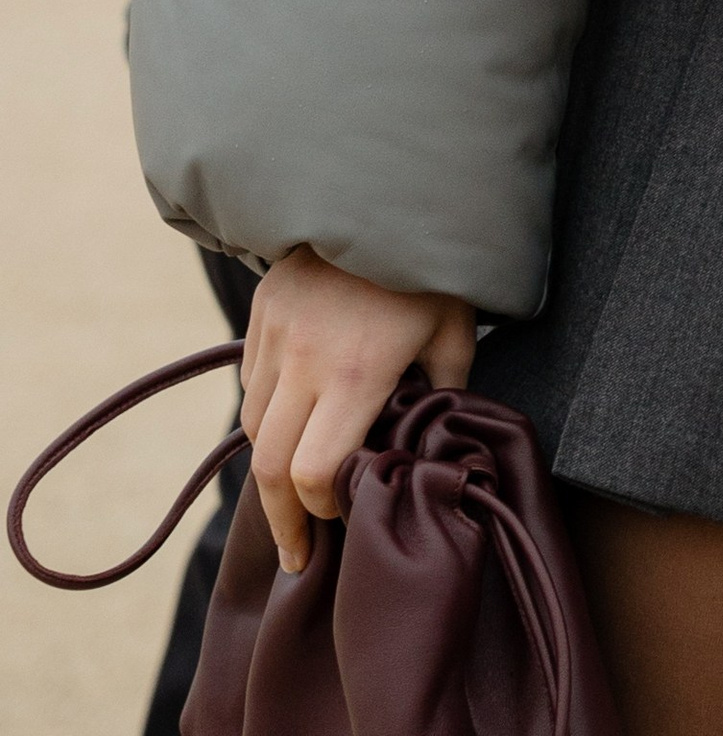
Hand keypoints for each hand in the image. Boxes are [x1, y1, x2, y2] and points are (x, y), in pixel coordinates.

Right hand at [242, 248, 476, 570]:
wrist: (392, 184)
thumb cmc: (436, 264)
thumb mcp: (455, 328)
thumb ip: (443, 390)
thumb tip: (433, 440)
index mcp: (357, 372)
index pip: (315, 472)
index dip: (322, 509)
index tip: (340, 521)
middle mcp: (306, 358)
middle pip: (268, 466)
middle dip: (281, 519)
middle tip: (297, 554)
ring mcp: (277, 330)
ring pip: (254, 422)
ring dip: (270, 462)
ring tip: (293, 491)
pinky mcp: (264, 307)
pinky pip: (252, 378)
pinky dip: (265, 409)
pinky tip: (292, 418)